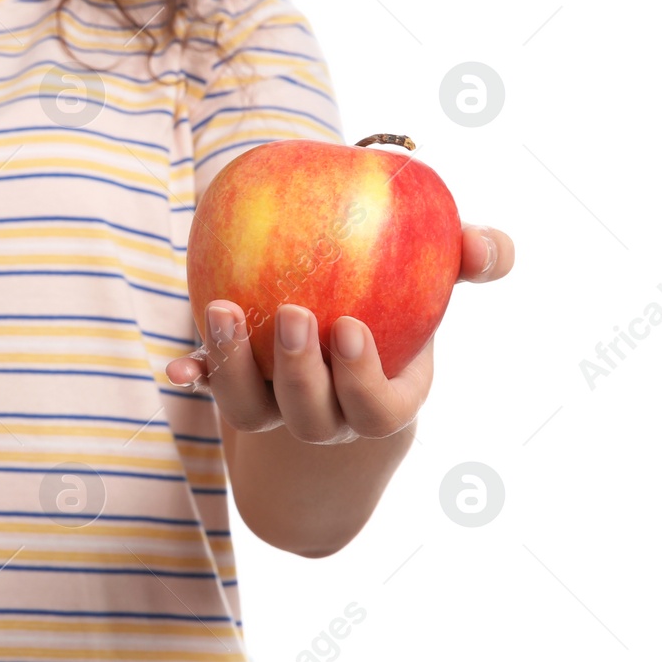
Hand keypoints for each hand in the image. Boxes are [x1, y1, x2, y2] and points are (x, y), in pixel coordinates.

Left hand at [165, 224, 514, 443]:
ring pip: (253, 410)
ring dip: (234, 367)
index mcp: (383, 399)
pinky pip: (213, 392)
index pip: (376, 409)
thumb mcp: (438, 279)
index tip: (350, 326)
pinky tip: (177, 365)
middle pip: (310, 415)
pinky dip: (196, 376)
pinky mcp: (237, 390)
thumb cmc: (401, 299)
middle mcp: (328, 415)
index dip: (361, 379)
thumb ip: (470, 260)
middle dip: (298, 371)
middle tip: (293, 312)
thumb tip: (484, 247)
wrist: (344, 328)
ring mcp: (278, 409)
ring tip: (225, 310)